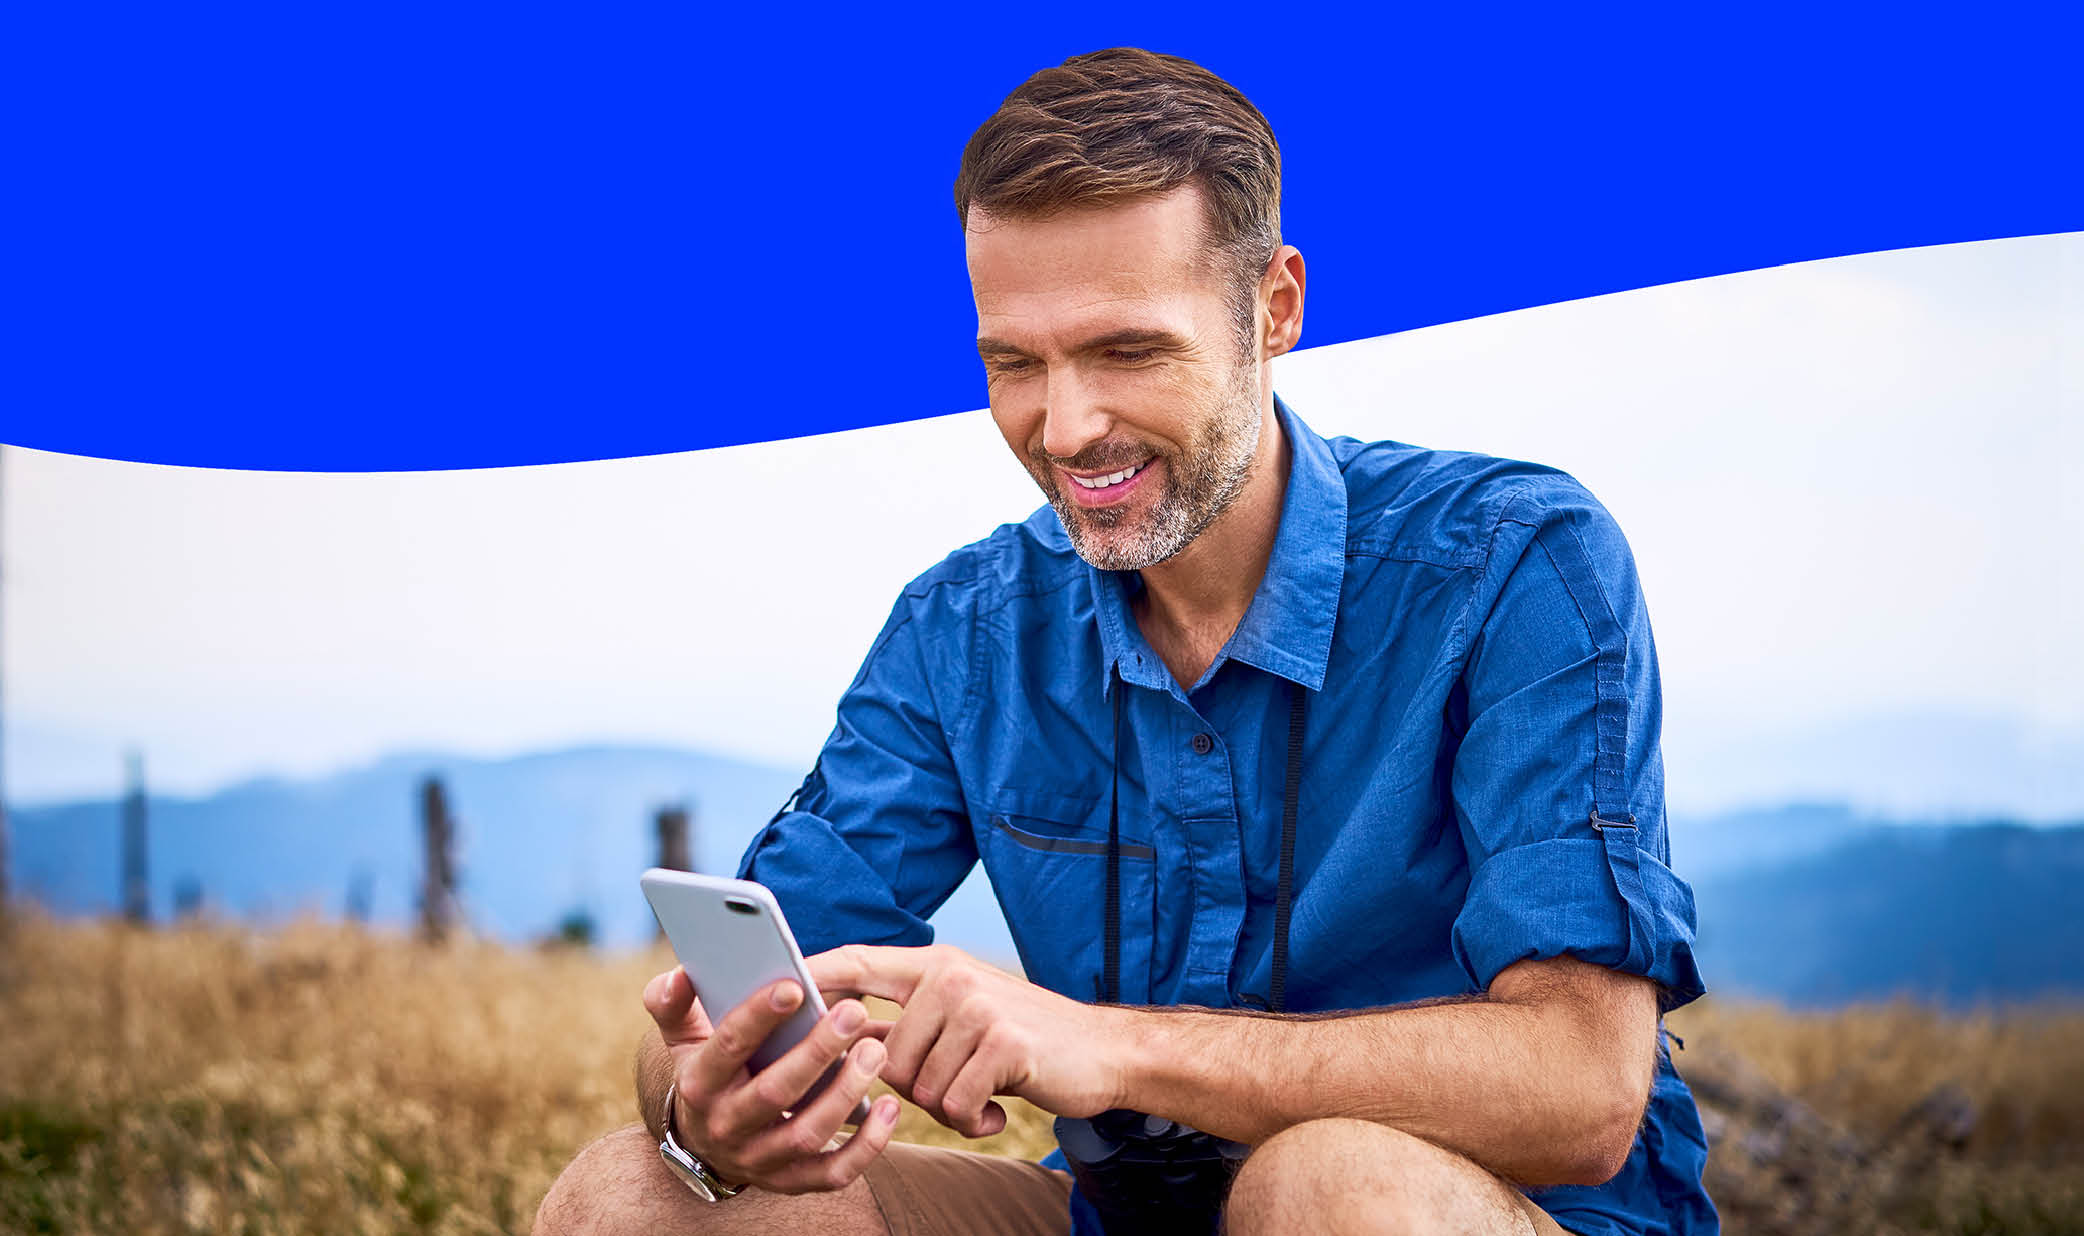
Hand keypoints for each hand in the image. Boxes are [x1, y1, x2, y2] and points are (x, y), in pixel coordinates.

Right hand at [641, 966, 901, 1194]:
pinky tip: (891, 1107)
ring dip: (846, 1093)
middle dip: (816, 1051)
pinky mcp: (791, 1182)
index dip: (758, 1016)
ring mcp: (759, 1159)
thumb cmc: (710, 1070)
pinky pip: (833, 1173)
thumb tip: (680, 974)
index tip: (794, 986)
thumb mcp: (684, 1037)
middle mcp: (725, 1127)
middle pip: (775, 1093)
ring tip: (875, 1050)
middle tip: (854, 1011)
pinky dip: (867, 1146)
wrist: (706, 1142)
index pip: (727, 1047)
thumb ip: (673, 1003)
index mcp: (699, 1084)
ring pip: (807, 1134)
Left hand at [807, 944, 1130, 1137]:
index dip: (814, 972)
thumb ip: (905, 1021)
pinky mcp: (1004, 1043)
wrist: (1102, 1053)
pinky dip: (974, 1119)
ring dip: (949, 1104)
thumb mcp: (961, 1017)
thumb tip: (839, 1033)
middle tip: (960, 1078)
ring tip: (985, 1088)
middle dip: (915, 1086)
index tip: (772, 977)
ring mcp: (979, 1007)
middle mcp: (952, 977)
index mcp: (936, 966)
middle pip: (884, 1055)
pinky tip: (1000, 1104)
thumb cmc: (1023, 1041)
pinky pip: (954, 1104)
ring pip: (919, 1086)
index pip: (859, 963)